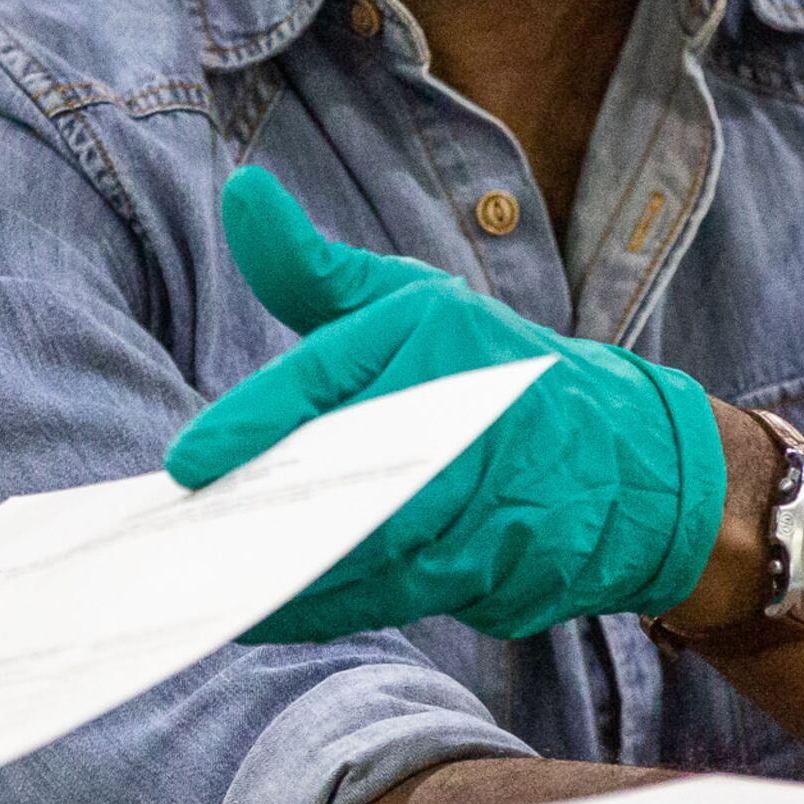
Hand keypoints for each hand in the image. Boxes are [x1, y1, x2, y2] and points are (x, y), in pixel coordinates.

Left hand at [164, 167, 729, 641]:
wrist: (617, 453)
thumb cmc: (477, 364)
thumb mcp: (402, 301)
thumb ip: (310, 267)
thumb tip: (240, 190)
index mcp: (434, 335)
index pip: (331, 377)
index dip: (258, 422)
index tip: (189, 462)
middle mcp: (465, 415)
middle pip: (348, 477)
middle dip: (267, 513)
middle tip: (186, 539)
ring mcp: (487, 500)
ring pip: (369, 551)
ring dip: (288, 576)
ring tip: (207, 586)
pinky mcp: (493, 567)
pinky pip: (392, 597)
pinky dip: (326, 608)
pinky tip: (264, 613)